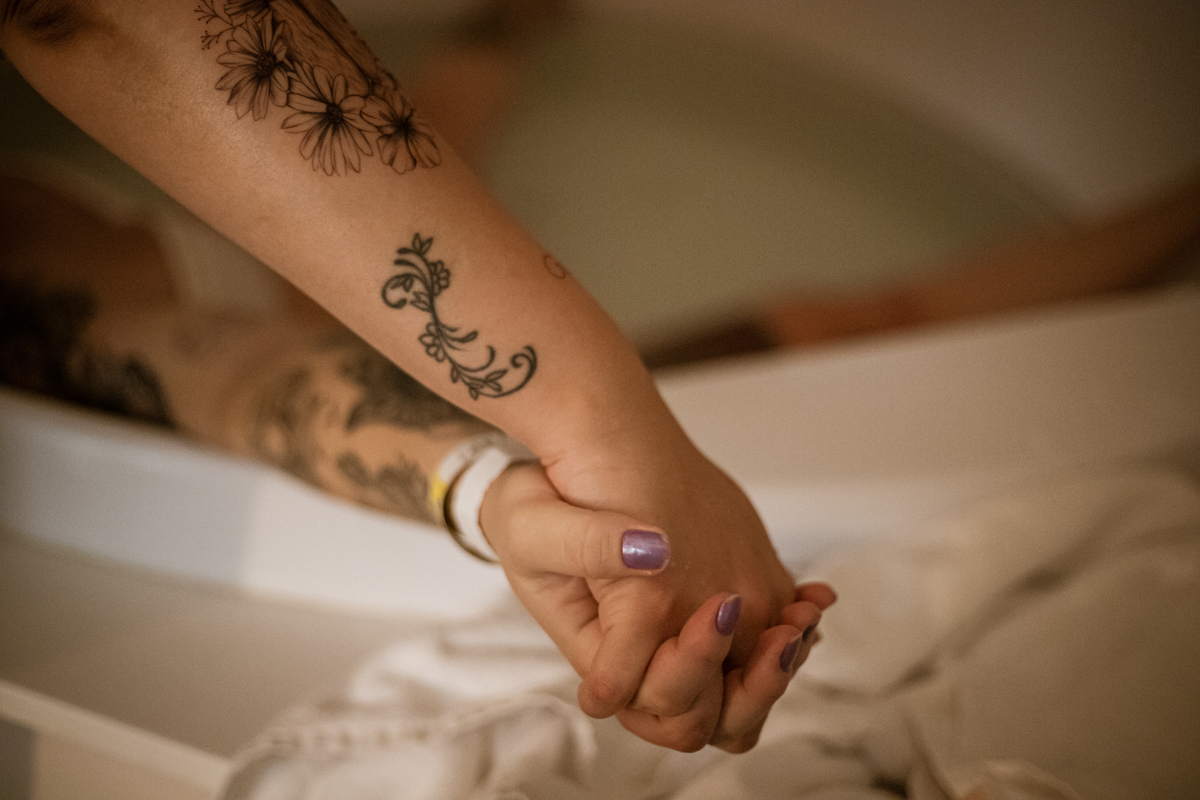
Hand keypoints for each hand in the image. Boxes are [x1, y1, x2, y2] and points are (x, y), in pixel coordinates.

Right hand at [481, 463, 835, 751]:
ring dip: (778, 665)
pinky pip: (758, 647)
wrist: (553, 468)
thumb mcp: (538, 524)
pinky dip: (791, 630)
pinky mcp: (708, 605)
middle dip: (753, 687)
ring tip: (803, 616)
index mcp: (602, 649)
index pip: (661, 704)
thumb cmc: (532, 506)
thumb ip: (589, 547)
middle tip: (782, 635)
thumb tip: (650, 550)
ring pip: (742, 697)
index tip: (721, 607)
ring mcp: (678, 636)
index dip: (695, 671)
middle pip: (712, 720)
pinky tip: (812, 597)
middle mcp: (644, 656)